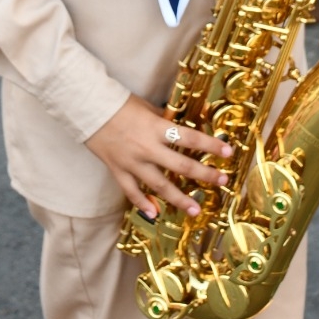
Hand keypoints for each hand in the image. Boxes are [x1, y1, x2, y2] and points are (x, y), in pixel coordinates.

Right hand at [84, 95, 233, 217]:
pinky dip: (143, 204)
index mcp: (156, 128)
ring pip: (160, 185)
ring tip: (195, 210)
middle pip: (181, 166)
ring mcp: (132, 162)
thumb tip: (182, 132)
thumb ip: (164, 122)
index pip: (190, 138)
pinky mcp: (118, 170)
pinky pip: (132, 191)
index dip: (211, 145)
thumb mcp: (147, 109)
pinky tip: (155, 215)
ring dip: (179, 199)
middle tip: (222, 181)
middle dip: (204, 174)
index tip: (228, 151)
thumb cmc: (120, 104)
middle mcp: (147, 148)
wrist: (89, 109)